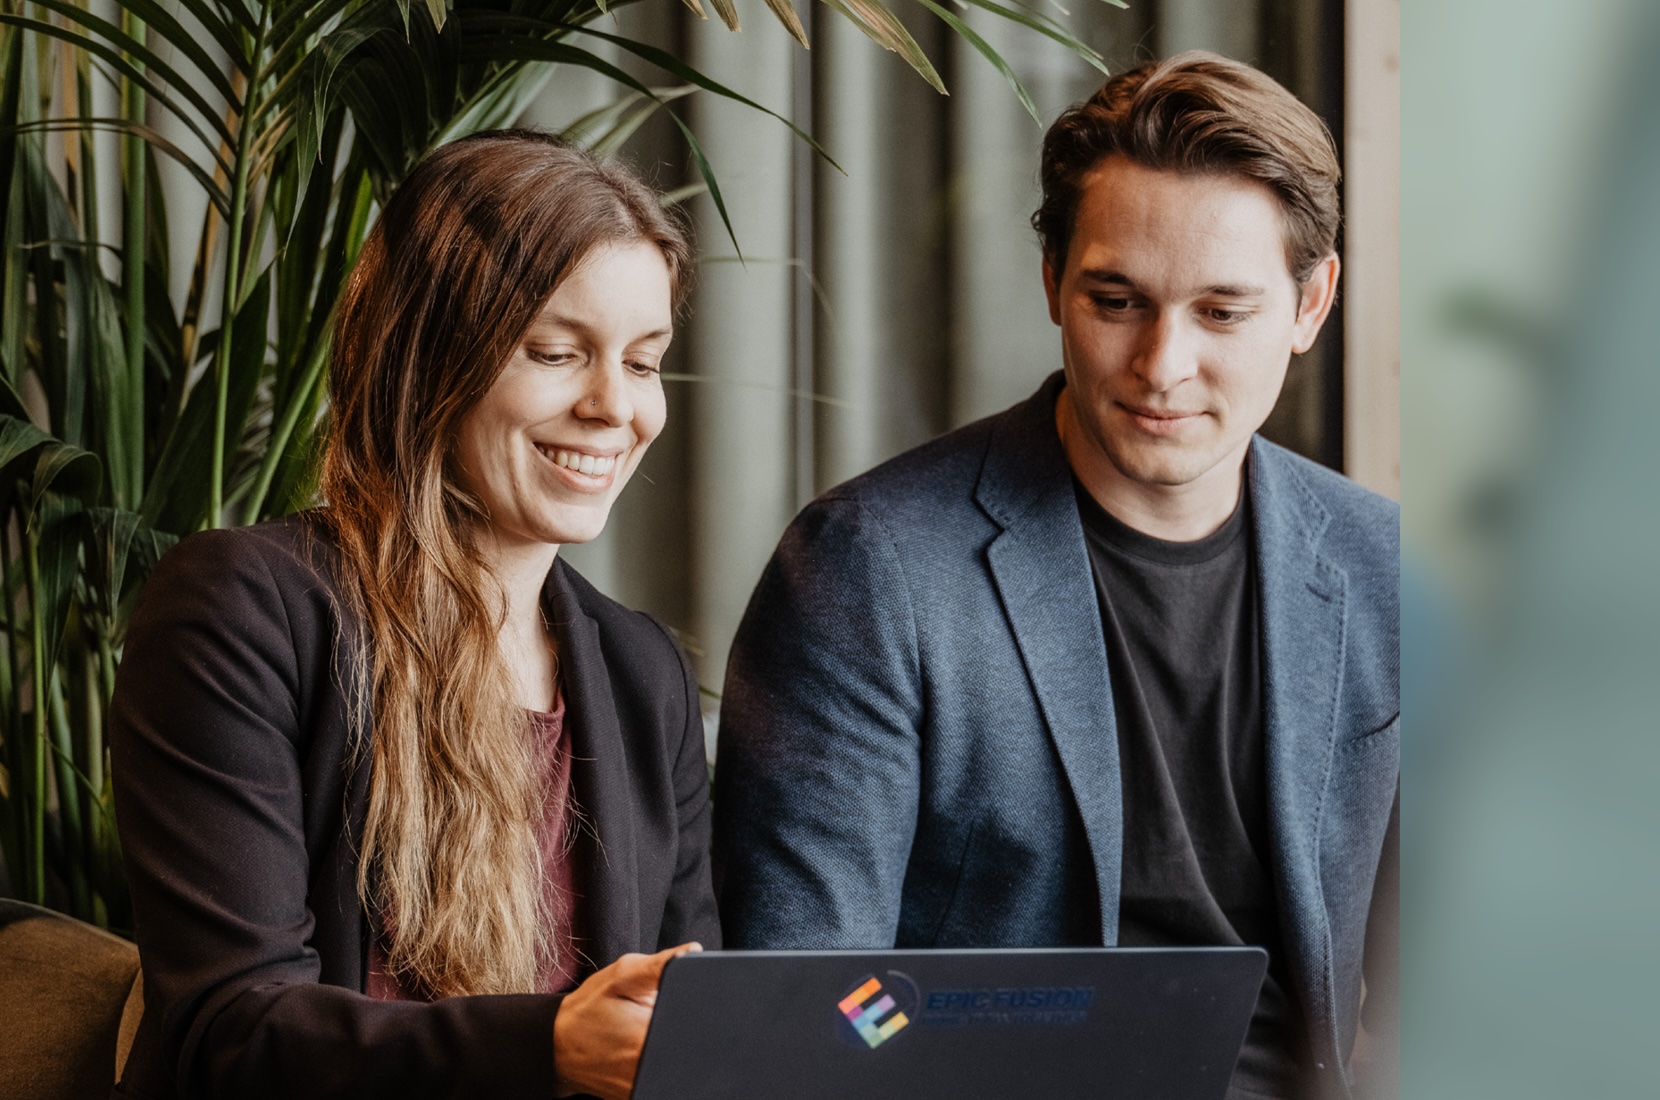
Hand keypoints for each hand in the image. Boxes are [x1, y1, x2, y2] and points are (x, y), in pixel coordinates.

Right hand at [552, 942, 701, 1098]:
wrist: (557, 1044)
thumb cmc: (588, 1009)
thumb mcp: (621, 976)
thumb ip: (660, 965)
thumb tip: (694, 951)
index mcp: (648, 1040)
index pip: (695, 1029)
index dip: (693, 1012)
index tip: (677, 1003)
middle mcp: (648, 1072)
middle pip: (689, 1048)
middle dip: (681, 1027)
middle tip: (655, 1015)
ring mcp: (643, 1088)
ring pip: (677, 1065)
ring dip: (671, 1045)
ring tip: (645, 1030)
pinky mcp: (639, 1094)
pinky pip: (662, 1077)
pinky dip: (660, 1060)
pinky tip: (643, 1046)